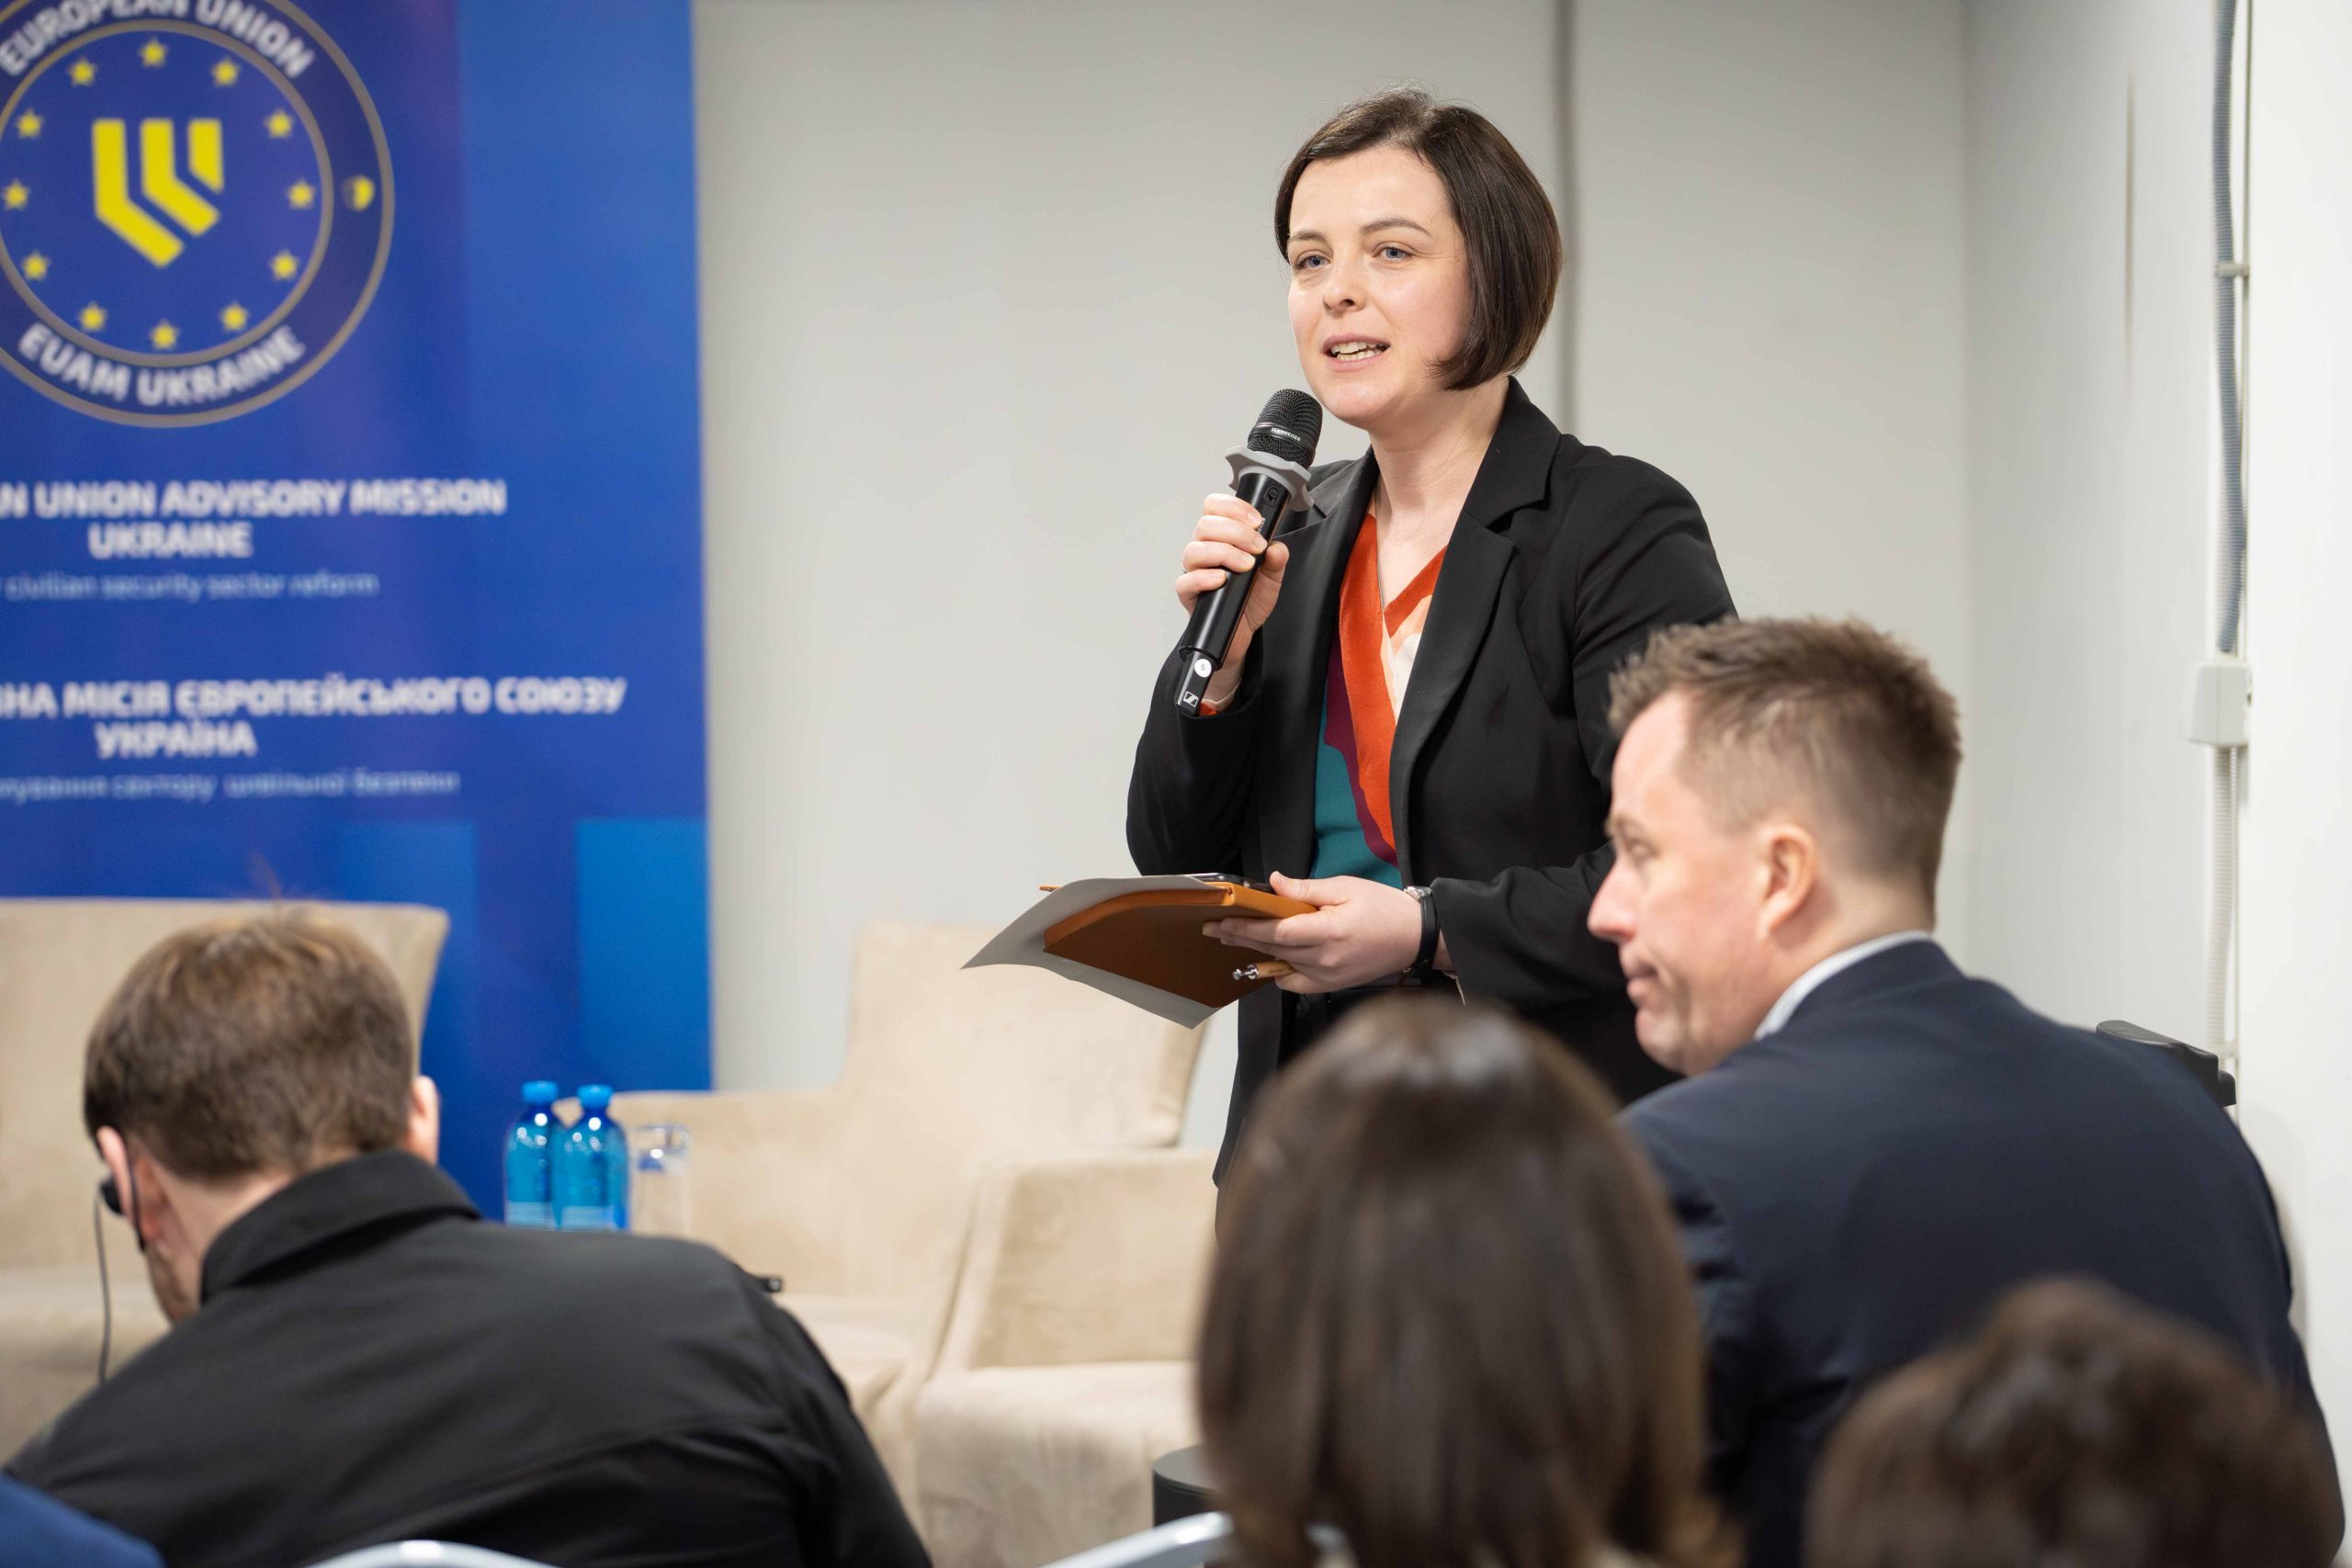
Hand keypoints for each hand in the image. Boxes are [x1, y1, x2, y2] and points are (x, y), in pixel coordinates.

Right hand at [1175, 494, 1288, 686]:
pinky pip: (1186, 580)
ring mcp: (1194, 571)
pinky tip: (1222, 579)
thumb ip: (1277, 559)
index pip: (1215, 507)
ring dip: (1224, 553)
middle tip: (1256, 547)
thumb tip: (1276, 548)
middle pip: (1205, 524)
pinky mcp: (1188, 593)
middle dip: (1236, 532)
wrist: (1243, 633)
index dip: (1233, 507)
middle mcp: (1204, 550)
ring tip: (1245, 566)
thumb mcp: (1272, 576)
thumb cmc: (1250, 600)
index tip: (1256, 520)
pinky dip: (1205, 577)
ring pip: (1195, 549)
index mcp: (1221, 537)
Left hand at [1205, 871, 1421, 992]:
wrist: (1415, 937)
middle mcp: (1323, 959)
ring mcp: (1327, 977)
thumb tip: (1275, 883)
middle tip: (1214, 929)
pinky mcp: (1332, 985)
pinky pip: (1295, 983)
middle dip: (1240, 937)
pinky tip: (1268, 960)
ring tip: (1233, 939)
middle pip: (1272, 948)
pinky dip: (1279, 972)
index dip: (1246, 926)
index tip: (1223, 919)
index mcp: (1327, 932)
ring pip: (1280, 965)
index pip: (1276, 931)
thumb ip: (1307, 890)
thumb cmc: (1384, 908)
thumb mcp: (1346, 887)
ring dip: (1255, 951)